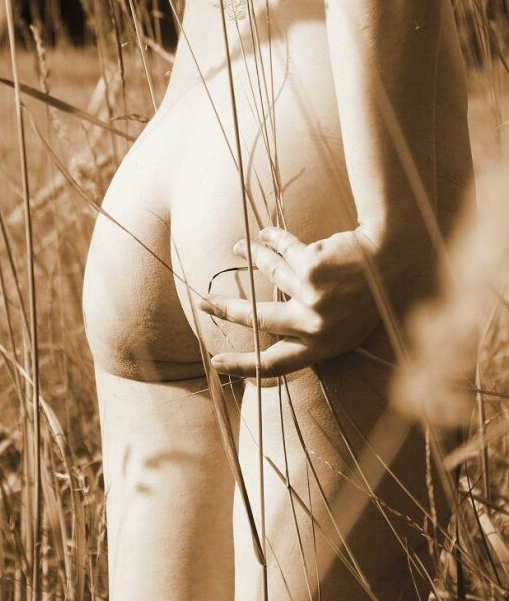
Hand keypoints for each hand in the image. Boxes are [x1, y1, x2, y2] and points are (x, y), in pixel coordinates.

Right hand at [198, 226, 385, 376]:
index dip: (242, 365)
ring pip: (268, 275)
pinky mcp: (311, 267)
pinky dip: (269, 239)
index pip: (275, 365)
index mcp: (324, 346)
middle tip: (203, 301)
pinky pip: (281, 251)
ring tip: (238, 248)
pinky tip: (263, 234)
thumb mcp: (348, 328)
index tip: (217, 363)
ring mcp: (312, 296)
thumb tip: (271, 332)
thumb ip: (314, 334)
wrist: (397, 257)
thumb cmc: (372, 294)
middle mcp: (315, 326)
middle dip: (225, 309)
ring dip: (250, 257)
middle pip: (257, 320)